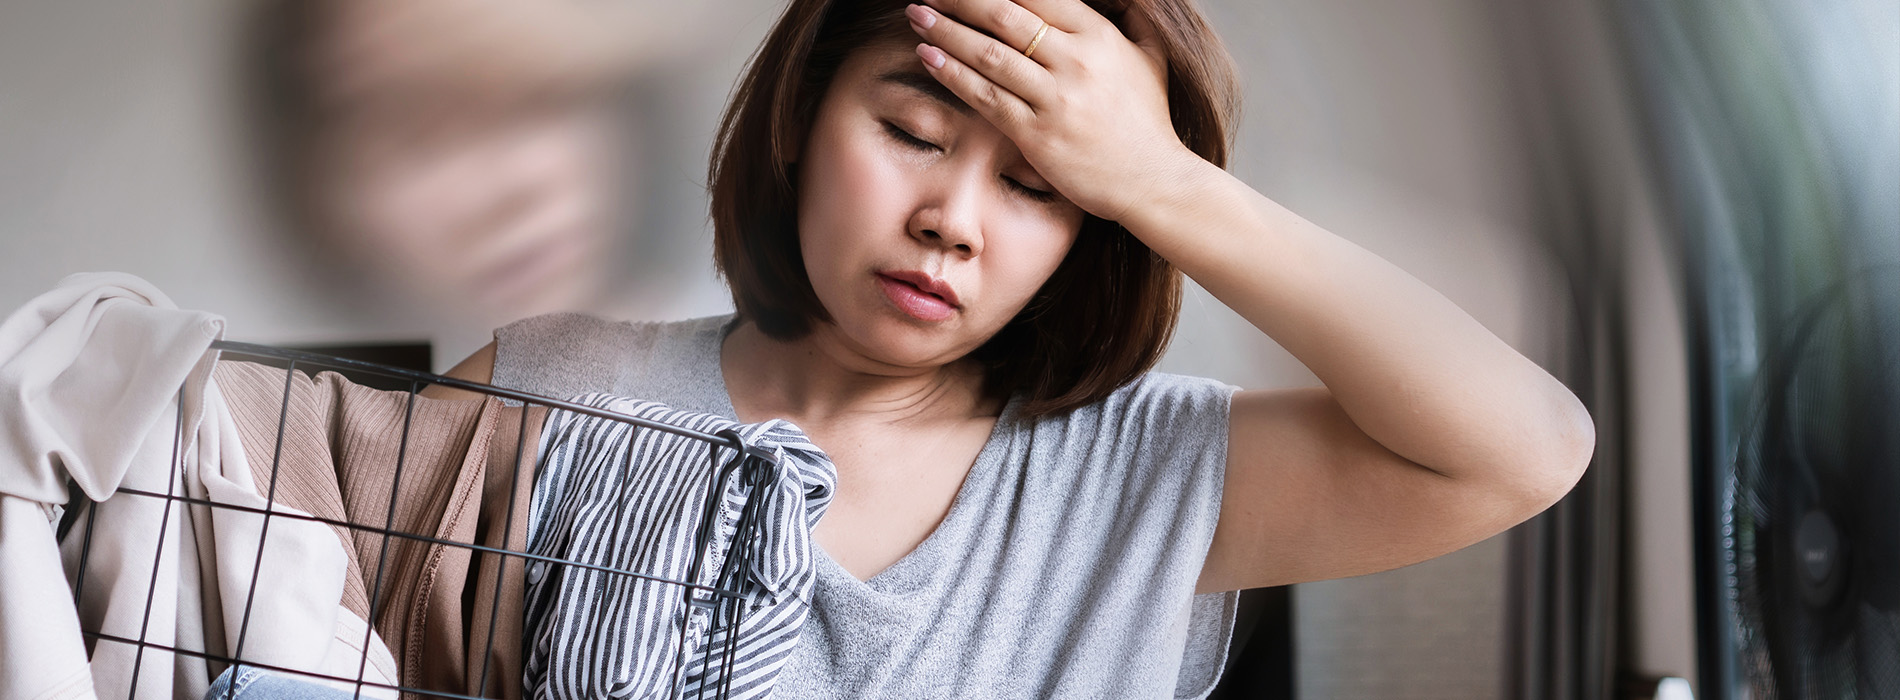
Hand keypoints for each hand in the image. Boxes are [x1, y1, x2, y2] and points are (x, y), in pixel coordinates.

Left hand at [906, 0, 1197, 222]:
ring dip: (946, 31)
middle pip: (1004, 16)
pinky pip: (986, 97)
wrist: (1152, 181)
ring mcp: (1054, 98)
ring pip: (988, 54)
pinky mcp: (1036, 134)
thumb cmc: (1148, 121)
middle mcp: (1075, 61)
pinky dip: (954, 74)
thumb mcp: (1151, 56)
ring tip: (918, 15)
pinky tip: (928, 58)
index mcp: (1099, 36)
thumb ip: (1132, 16)